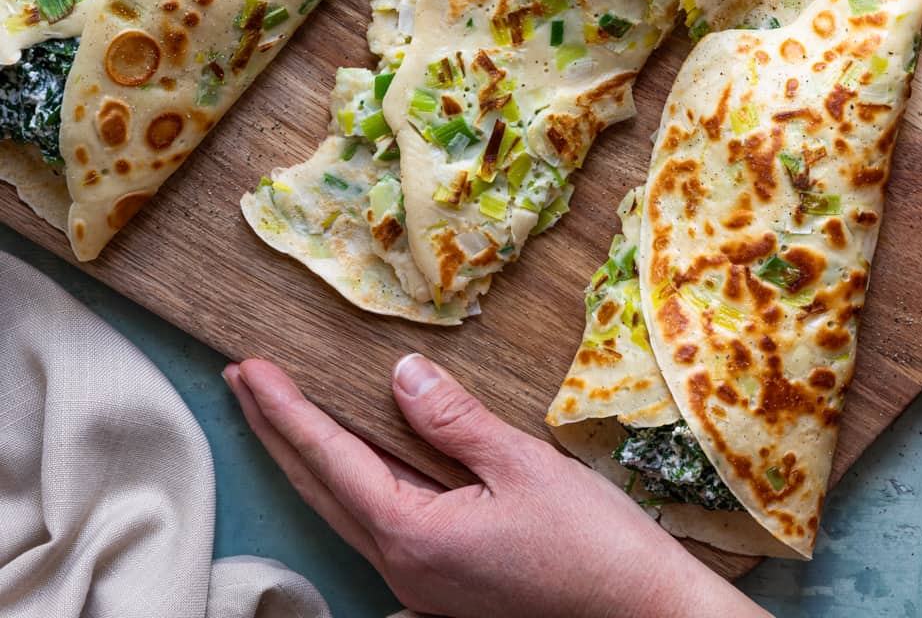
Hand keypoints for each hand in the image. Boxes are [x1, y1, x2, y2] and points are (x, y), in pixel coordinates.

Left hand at [224, 355, 768, 617]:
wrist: (640, 613)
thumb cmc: (591, 542)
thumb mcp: (524, 466)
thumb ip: (456, 420)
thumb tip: (402, 374)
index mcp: (414, 536)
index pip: (331, 460)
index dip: (286, 411)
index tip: (250, 369)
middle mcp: (403, 565)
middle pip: (320, 488)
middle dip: (275, 432)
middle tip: (241, 381)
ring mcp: (421, 580)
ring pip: (342, 509)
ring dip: (305, 456)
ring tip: (277, 413)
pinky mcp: (444, 580)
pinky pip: (375, 521)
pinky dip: (347, 480)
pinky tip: (353, 459)